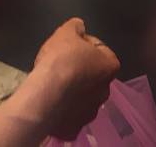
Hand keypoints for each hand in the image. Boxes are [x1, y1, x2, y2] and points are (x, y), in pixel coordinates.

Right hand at [17, 18, 119, 139]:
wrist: (45, 94)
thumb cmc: (61, 60)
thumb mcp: (67, 31)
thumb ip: (76, 26)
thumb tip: (79, 26)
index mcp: (110, 66)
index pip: (100, 50)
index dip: (84, 44)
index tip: (70, 46)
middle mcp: (105, 91)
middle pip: (93, 76)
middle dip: (81, 70)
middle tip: (62, 65)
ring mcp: (90, 112)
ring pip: (82, 98)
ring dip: (73, 92)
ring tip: (55, 85)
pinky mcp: (74, 128)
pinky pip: (69, 116)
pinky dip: (62, 110)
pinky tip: (52, 102)